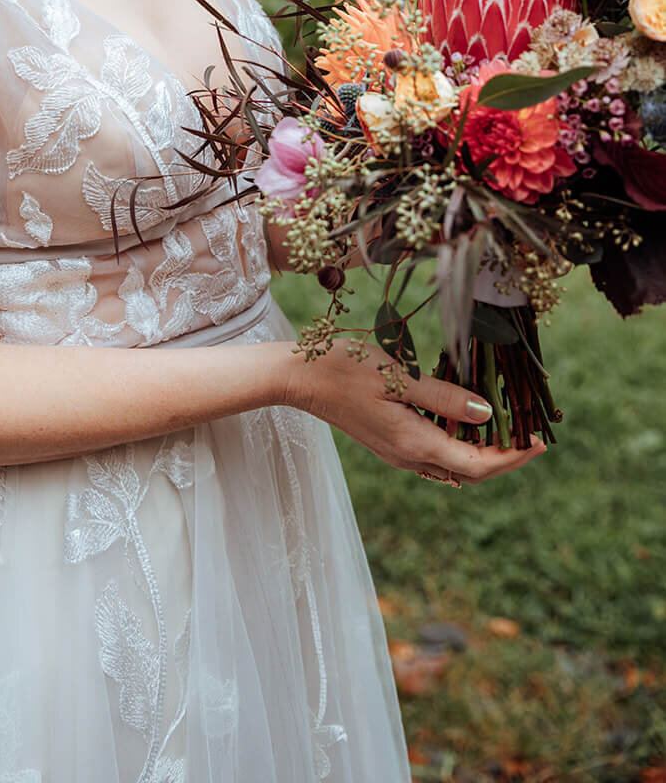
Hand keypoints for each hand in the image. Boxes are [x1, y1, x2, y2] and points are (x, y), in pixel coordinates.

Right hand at [282, 339, 546, 484]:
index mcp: (415, 444)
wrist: (299, 378)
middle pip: (470, 471)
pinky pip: (435, 455)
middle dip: (505, 458)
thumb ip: (445, 398)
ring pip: (453, 465)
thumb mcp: (398, 377)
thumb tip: (486, 414)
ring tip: (506, 427)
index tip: (540, 441)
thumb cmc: (345, 369)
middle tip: (531, 436)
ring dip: (483, 452)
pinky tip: (464, 422)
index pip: (478, 464)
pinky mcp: (389, 442)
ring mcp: (397, 453)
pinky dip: (459, 445)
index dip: (514, 456)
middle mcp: (409, 457)